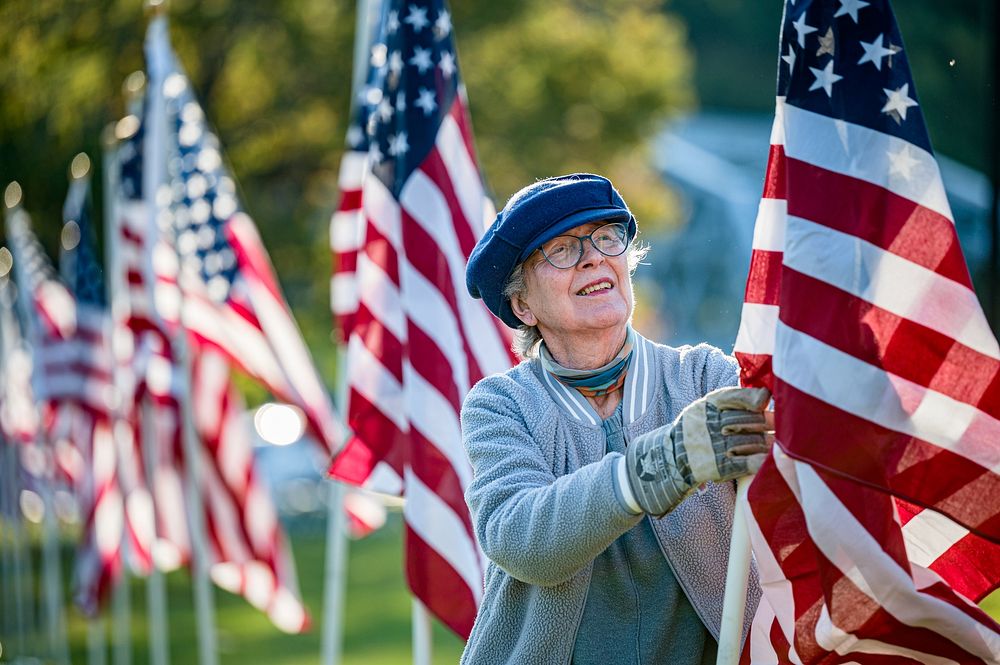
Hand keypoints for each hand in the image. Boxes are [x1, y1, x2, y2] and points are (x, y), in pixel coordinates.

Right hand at [623, 387, 771, 516]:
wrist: (671, 460)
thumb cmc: (696, 430)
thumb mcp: (708, 407)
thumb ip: (735, 398)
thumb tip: (766, 395)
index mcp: (708, 405)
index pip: (738, 398)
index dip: (756, 400)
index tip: (764, 404)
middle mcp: (710, 424)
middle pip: (751, 420)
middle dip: (767, 424)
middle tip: (779, 427)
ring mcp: (714, 446)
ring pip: (754, 441)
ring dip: (768, 444)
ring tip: (775, 445)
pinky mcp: (719, 467)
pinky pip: (747, 463)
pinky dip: (761, 461)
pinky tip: (769, 460)